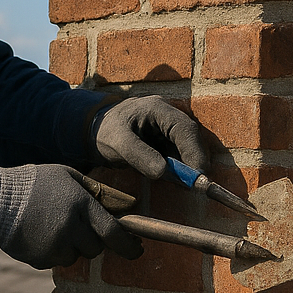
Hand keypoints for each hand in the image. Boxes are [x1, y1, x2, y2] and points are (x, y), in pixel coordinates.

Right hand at [0, 165, 142, 268]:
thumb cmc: (35, 183)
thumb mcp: (68, 175)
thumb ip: (97, 192)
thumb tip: (126, 206)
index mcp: (81, 205)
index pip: (114, 233)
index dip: (129, 246)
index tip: (137, 250)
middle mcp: (71, 228)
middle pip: (96, 248)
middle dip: (92, 241)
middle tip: (76, 227)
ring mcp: (55, 246)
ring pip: (76, 256)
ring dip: (70, 246)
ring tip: (51, 227)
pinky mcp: (41, 259)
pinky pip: (56, 262)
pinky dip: (52, 252)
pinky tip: (38, 234)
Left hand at [92, 96, 209, 178]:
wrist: (95, 131)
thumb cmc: (105, 132)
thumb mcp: (118, 143)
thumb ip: (139, 155)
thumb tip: (163, 171)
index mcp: (157, 108)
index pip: (184, 128)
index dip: (194, 151)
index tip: (197, 173)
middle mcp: (167, 115)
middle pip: (190, 137)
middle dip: (194, 160)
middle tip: (194, 184)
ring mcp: (168, 128)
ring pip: (186, 148)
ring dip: (186, 166)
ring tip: (178, 182)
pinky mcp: (166, 140)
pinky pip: (178, 155)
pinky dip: (178, 168)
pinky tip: (171, 178)